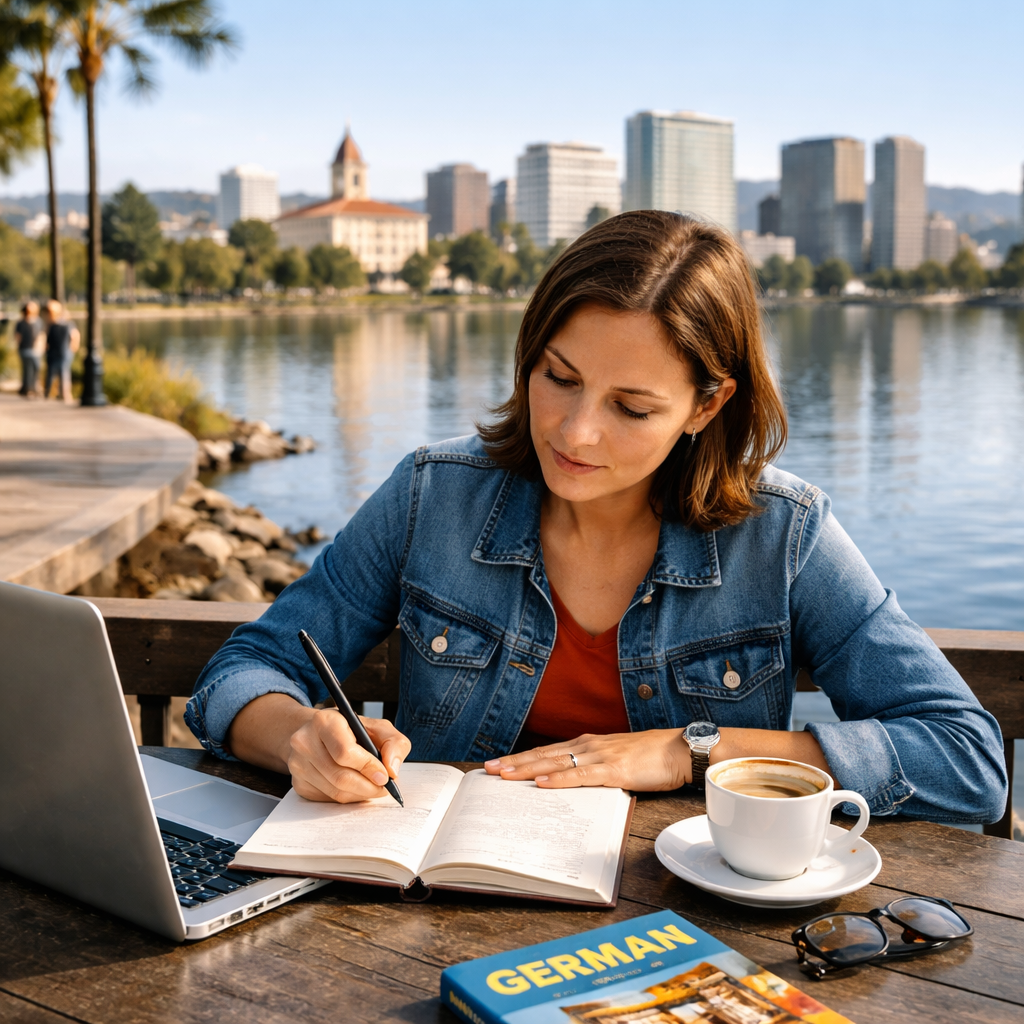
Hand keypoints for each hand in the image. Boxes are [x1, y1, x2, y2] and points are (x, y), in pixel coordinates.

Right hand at [285, 708, 410, 802]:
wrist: (319, 734)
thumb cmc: (350, 730)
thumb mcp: (377, 727)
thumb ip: (394, 743)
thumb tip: (392, 770)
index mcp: (324, 721)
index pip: (345, 752)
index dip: (368, 767)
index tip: (385, 776)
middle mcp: (305, 742)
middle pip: (340, 777)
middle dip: (368, 786)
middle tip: (383, 787)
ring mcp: (298, 764)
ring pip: (335, 792)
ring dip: (360, 794)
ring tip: (372, 786)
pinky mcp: (299, 783)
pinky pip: (328, 799)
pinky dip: (348, 797)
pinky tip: (355, 787)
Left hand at [484, 730, 689, 790]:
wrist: (680, 750)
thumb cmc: (651, 758)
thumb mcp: (615, 760)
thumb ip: (593, 768)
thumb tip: (571, 780)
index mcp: (588, 744)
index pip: (546, 751)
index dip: (520, 757)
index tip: (497, 764)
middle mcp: (589, 745)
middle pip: (543, 754)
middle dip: (514, 762)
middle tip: (487, 770)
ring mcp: (600, 756)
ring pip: (555, 763)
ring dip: (526, 769)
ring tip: (503, 775)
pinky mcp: (614, 770)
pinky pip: (580, 776)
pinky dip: (558, 779)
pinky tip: (541, 783)